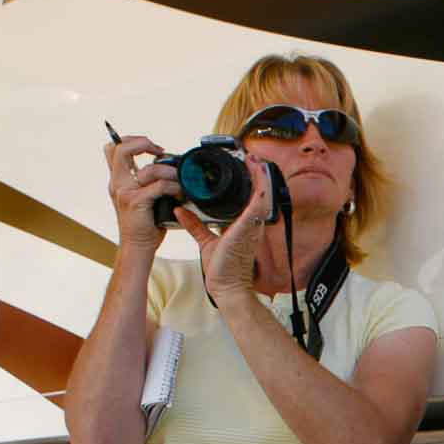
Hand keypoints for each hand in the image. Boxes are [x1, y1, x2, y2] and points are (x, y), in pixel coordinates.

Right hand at [105, 134, 172, 250]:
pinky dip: (174, 187)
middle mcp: (117, 183)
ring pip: (148, 169)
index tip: (153, 148)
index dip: (131, 140)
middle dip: (142, 143)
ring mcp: (125, 192)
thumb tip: (167, 167)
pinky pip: (159, 186)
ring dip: (170, 172)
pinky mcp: (136, 202)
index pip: (113, 148)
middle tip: (159, 151)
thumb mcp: (142, 197)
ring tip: (179, 180)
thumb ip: (148, 183)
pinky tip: (180, 194)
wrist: (137, 246)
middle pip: (120, 149)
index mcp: (118, 179)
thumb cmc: (145, 223)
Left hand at [177, 152, 273, 303]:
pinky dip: (260, 187)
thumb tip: (180, 210)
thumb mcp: (205, 241)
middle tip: (252, 156)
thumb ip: (195, 224)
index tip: (245, 165)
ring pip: (263, 194)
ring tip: (255, 159)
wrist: (226, 287)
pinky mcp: (248, 227)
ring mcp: (253, 225)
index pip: (251, 198)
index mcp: (244, 225)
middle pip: (261, 192)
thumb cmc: (222, 270)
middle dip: (259, 173)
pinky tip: (258, 174)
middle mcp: (252, 223)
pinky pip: (258, 204)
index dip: (252, 181)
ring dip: (261, 175)